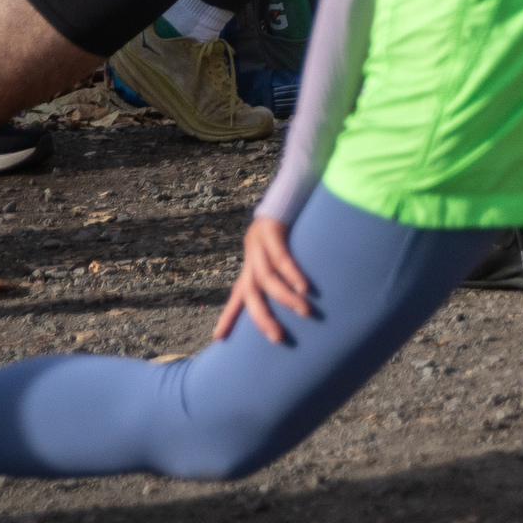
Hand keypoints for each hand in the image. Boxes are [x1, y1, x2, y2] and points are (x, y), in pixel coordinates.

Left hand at [213, 213, 311, 347]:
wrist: (290, 184)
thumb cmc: (292, 222)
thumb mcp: (283, 249)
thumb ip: (285, 270)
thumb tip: (303, 294)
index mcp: (252, 262)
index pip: (239, 294)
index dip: (229, 316)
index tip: (218, 338)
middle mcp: (251, 255)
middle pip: (250, 293)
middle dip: (262, 317)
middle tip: (277, 338)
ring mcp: (259, 242)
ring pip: (267, 278)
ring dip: (285, 297)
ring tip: (304, 311)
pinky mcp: (271, 228)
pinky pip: (281, 256)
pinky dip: (293, 274)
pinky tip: (304, 287)